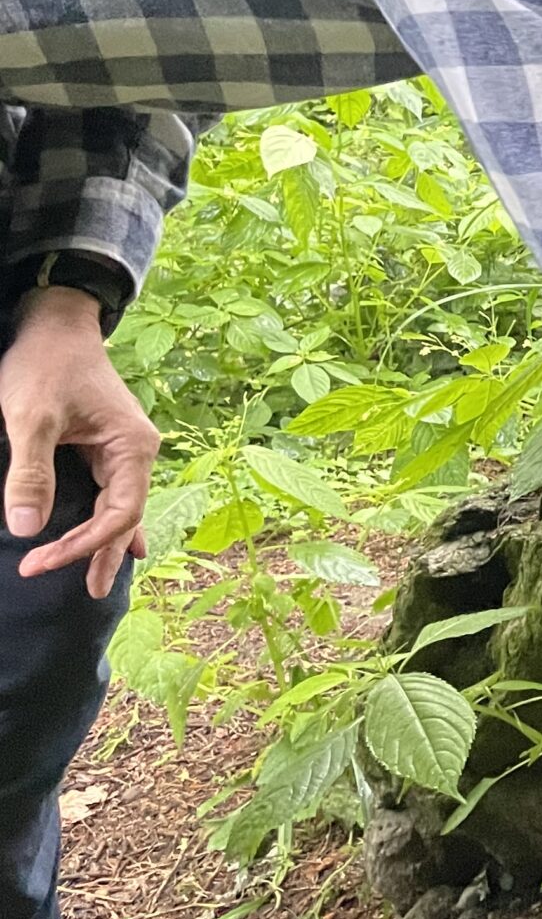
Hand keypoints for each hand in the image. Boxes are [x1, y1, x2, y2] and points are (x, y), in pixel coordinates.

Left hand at [2, 286, 156, 597]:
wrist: (54, 325)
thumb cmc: (44, 366)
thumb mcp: (30, 418)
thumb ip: (30, 472)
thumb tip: (27, 529)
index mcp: (132, 446)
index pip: (117, 513)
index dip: (80, 544)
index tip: (36, 562)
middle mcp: (136, 451)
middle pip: (125, 516)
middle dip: (100, 553)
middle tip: (85, 594)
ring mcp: (123, 449)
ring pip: (120, 507)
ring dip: (105, 542)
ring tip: (96, 580)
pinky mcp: (104, 445)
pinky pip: (111, 493)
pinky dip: (107, 520)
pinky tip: (117, 543)